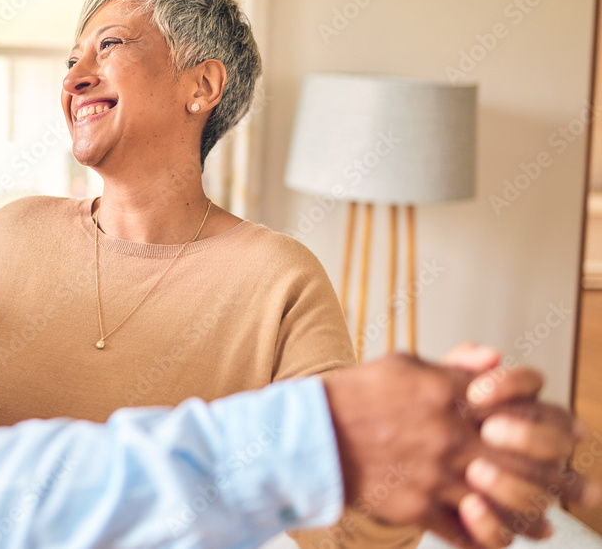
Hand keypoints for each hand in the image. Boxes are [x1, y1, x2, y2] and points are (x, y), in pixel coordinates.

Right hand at [322, 352, 598, 548]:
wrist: (314, 433)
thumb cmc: (358, 394)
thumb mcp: (404, 364)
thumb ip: (453, 366)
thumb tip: (493, 358)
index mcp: (448, 394)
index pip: (519, 407)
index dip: (554, 422)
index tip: (578, 433)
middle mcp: (449, 433)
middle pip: (523, 460)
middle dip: (561, 479)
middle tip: (586, 491)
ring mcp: (435, 472)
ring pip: (501, 501)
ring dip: (530, 515)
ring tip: (545, 525)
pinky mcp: (417, 504)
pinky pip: (463, 530)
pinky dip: (486, 537)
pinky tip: (500, 539)